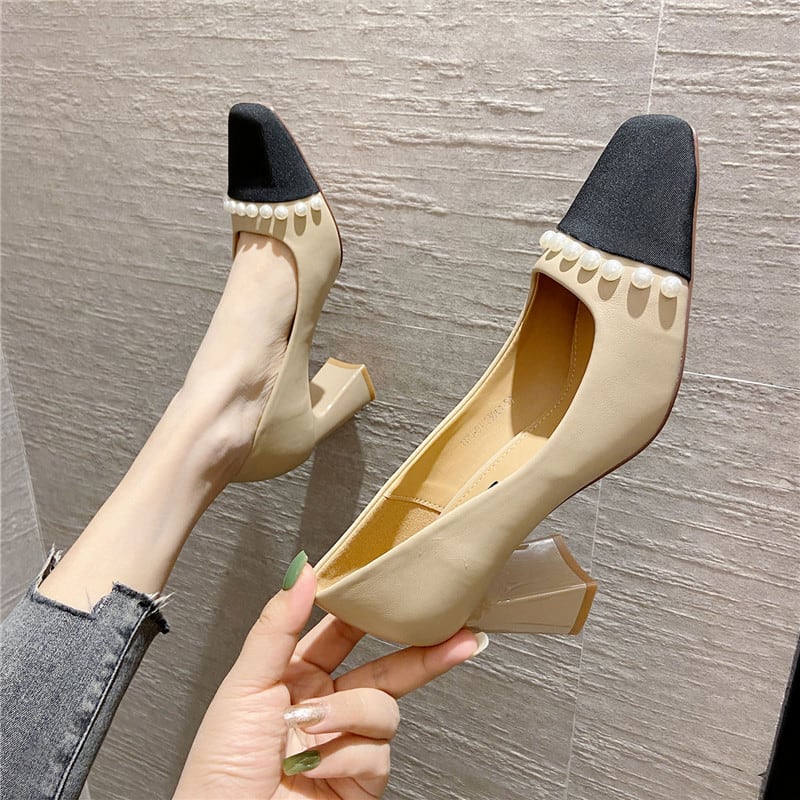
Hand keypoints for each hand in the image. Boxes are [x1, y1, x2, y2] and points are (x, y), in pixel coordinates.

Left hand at [173, 554, 484, 798]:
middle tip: (456, 637)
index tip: (396, 591)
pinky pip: (378, 754)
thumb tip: (304, 573)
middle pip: (387, 671)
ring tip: (314, 728)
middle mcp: (327, 706)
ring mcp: (344, 744)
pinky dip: (346, 756)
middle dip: (423, 654)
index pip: (344, 633)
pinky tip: (317, 764)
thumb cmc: (219, 765)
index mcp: (298, 675)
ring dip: (350, 715)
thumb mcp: (245, 682)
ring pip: (383, 710)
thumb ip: (277, 625)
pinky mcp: (359, 782)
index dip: (371, 614)